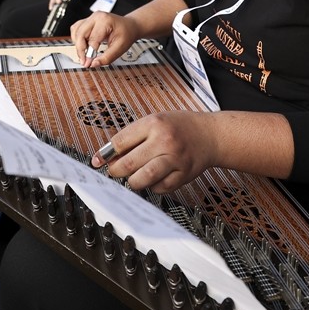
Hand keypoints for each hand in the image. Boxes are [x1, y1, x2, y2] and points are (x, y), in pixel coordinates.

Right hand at [70, 11, 137, 66]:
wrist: (129, 26)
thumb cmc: (126, 34)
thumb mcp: (121, 47)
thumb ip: (107, 57)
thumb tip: (94, 64)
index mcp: (105, 20)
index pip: (92, 39)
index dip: (89, 53)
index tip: (88, 63)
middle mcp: (96, 17)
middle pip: (80, 33)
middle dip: (80, 49)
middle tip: (84, 61)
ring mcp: (90, 18)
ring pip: (76, 31)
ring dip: (77, 44)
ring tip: (85, 54)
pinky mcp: (87, 21)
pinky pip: (76, 29)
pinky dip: (77, 39)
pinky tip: (84, 46)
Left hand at [92, 112, 217, 192]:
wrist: (210, 135)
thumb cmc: (180, 127)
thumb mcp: (155, 121)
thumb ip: (133, 137)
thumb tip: (109, 157)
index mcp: (154, 123)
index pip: (120, 141)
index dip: (105, 154)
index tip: (98, 160)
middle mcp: (165, 141)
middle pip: (128, 163)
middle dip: (115, 170)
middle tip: (113, 171)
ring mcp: (175, 159)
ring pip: (143, 178)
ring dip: (132, 181)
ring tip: (132, 177)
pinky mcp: (183, 175)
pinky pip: (159, 188)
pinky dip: (152, 187)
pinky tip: (153, 179)